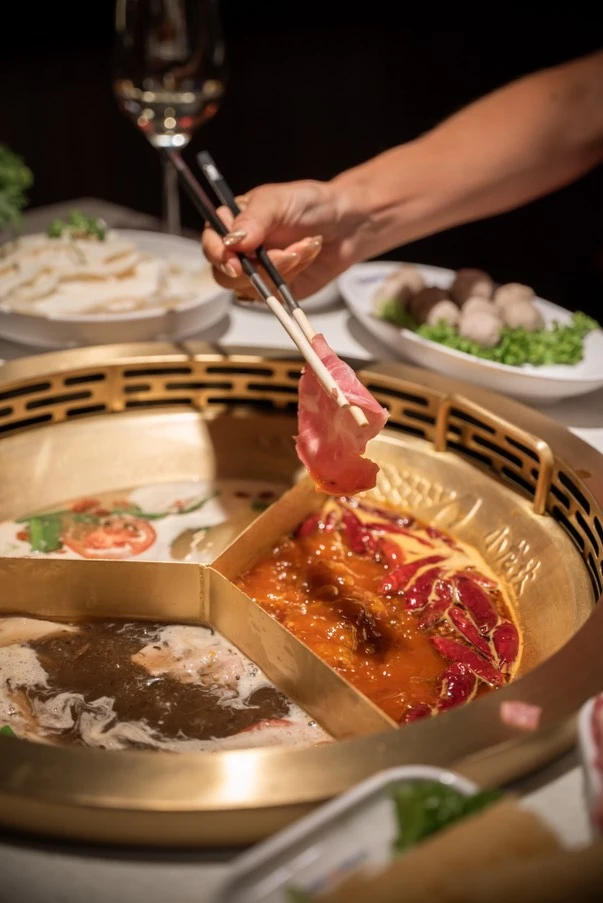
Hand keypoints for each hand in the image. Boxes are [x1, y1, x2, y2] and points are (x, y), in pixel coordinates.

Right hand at [201, 179, 359, 299]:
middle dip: (256, 268)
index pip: (211, 242)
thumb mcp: (279, 201)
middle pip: (225, 273)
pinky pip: (272, 295)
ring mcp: (258, 271)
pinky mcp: (275, 288)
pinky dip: (291, 277)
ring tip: (303, 247)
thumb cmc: (311, 204)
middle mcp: (241, 249)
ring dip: (281, 270)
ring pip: (251, 287)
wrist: (347, 223)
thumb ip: (254, 219)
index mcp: (234, 222)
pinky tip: (307, 256)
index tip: (235, 262)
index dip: (218, 255)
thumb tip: (232, 240)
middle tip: (285, 254)